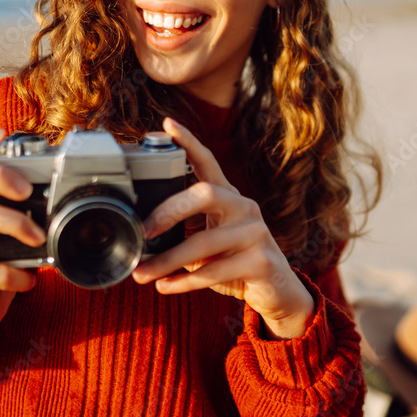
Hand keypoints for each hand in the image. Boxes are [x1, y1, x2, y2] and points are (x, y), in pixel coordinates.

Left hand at [132, 118, 314, 339]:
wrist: (278, 292)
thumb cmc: (234, 263)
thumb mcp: (209, 243)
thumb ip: (183, 233)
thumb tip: (138, 238)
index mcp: (229, 197)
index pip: (208, 162)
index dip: (189, 142)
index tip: (167, 124)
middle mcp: (245, 207)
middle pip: (205, 194)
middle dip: (169, 211)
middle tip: (143, 230)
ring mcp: (256, 233)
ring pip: (204, 242)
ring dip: (168, 260)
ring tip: (142, 273)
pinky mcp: (261, 261)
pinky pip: (214, 271)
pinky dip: (183, 282)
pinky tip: (164, 287)